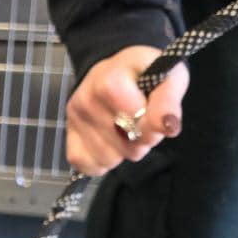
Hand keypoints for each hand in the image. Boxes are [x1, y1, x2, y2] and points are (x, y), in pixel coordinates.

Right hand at [66, 46, 189, 175]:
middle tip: (141, 120)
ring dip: (124, 151)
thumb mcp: (168, 76)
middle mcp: (86, 100)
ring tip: (126, 129)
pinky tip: (110, 143)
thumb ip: (169, 100)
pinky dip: (103, 162)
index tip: (155, 112)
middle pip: (126, 146)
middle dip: (142, 139)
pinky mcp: (68, 136)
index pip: (139, 124)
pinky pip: (88, 165)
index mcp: (109, 81)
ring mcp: (74, 120)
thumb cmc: (145, 74)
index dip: (154, 126)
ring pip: (109, 159)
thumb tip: (168, 126)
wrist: (114, 72)